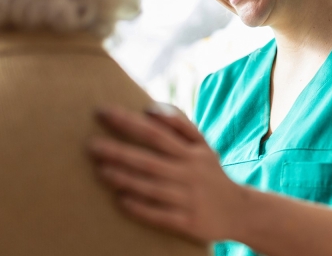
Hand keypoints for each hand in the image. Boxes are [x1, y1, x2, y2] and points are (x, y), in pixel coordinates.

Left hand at [89, 107, 247, 242]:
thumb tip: (150, 108)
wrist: (239, 211)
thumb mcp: (202, 146)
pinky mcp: (188, 222)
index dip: (129, 122)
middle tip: (91, 145)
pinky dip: (141, 208)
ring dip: (125, 179)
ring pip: (152, 187)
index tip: (103, 112)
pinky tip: (121, 201)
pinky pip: (160, 215)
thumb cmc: (211, 174)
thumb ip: (179, 124)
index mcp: (191, 153)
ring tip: (101, 171)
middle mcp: (189, 174)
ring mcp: (188, 199)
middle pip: (150, 160)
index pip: (156, 133)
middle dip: (120, 151)